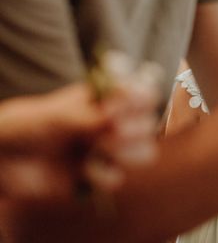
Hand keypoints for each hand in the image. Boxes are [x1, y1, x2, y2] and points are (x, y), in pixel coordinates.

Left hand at [0, 81, 158, 200]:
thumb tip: (117, 119)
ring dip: (127, 153)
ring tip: (102, 150)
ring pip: (143, 153)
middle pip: (148, 124)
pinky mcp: (96, 176)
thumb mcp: (60, 115)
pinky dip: (102, 176)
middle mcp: (112, 123)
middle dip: (134, 129)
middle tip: (112, 131)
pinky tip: (83, 172)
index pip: (142, 94)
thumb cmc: (29, 125)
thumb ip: (91, 117)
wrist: (3, 159)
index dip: (141, 100)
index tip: (122, 107)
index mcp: (107, 99)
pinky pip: (116, 178)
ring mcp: (106, 149)